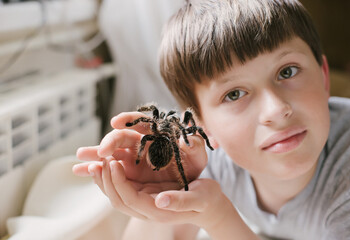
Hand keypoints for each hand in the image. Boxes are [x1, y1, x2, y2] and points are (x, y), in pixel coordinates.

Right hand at [73, 111, 207, 188]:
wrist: (187, 180)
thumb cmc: (192, 164)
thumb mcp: (197, 155)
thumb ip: (194, 145)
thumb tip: (187, 139)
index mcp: (156, 132)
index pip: (140, 121)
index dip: (128, 119)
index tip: (116, 121)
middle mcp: (140, 141)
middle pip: (121, 137)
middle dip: (109, 142)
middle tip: (102, 151)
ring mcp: (131, 156)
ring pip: (110, 152)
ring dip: (95, 154)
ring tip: (80, 156)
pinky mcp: (126, 170)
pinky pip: (108, 168)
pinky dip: (96, 169)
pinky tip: (81, 171)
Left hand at [95, 156, 236, 230]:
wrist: (209, 205)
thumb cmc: (207, 199)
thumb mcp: (200, 197)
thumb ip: (181, 201)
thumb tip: (160, 201)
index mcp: (158, 210)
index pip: (129, 199)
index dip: (118, 182)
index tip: (113, 162)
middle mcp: (147, 209)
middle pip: (118, 198)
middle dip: (105, 180)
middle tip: (97, 160)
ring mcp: (145, 202)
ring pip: (117, 194)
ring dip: (105, 179)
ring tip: (95, 161)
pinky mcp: (146, 194)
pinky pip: (124, 188)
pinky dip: (113, 177)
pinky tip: (108, 164)